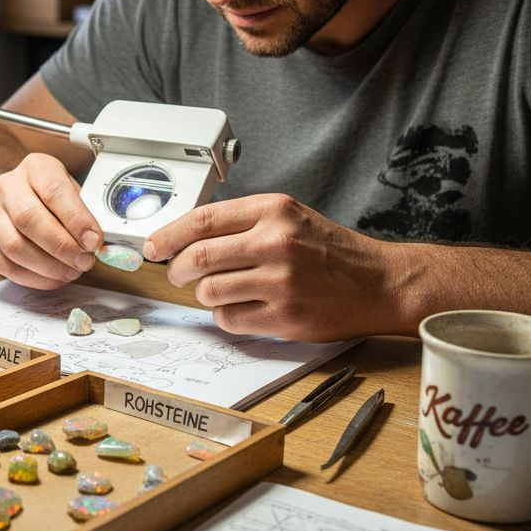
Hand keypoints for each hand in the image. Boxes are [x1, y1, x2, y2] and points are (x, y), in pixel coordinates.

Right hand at [0, 153, 103, 289]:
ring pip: (15, 247)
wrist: (16, 198)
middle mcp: (7, 186)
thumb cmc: (53, 197)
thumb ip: (86, 213)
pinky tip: (54, 278)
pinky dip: (35, 278)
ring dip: (49, 267)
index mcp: (35, 167)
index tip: (94, 241)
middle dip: (62, 246)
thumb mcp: (74, 192)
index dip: (76, 219)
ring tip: (72, 271)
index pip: (54, 191)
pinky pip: (7, 266)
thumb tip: (99, 242)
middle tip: (84, 261)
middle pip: (29, 219)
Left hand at [142, 194, 401, 339]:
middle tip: (178, 274)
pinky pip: (229, 319)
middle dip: (177, 270)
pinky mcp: (284, 317)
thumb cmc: (329, 251)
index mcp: (273, 211)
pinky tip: (243, 306)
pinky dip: (226, 314)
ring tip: (220, 289)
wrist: (378, 283)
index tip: (152, 246)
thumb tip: (184, 236)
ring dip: (204, 294)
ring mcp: (280, 283)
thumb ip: (242, 221)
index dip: (168, 235)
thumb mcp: (289, 217)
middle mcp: (275, 243)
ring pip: (208, 292)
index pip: (202, 220)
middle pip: (197, 258)